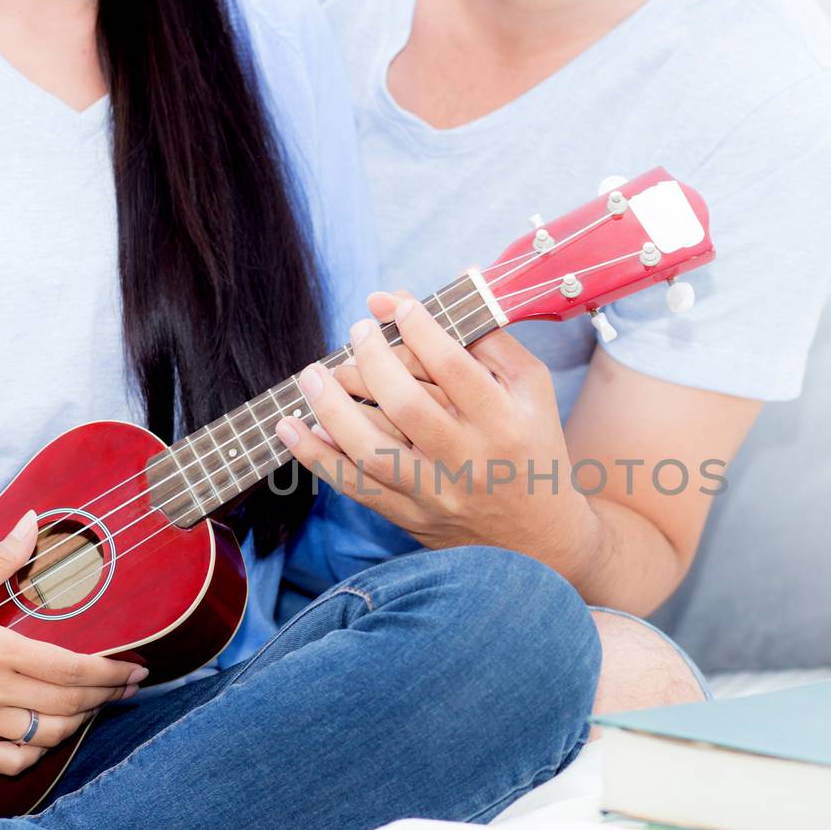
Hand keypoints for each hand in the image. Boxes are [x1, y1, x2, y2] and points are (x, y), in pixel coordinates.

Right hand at [0, 511, 147, 774]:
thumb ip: (0, 560)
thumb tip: (31, 520)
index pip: (75, 669)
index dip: (114, 674)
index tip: (138, 671)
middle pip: (71, 703)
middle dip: (108, 696)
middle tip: (128, 686)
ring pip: (49, 735)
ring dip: (79, 722)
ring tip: (93, 706)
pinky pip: (12, 761)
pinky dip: (36, 752)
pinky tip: (45, 736)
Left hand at [274, 291, 598, 580]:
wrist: (539, 539)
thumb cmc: (533, 448)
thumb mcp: (530, 391)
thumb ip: (488, 339)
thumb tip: (441, 290)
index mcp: (504, 424)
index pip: (454, 369)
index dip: (420, 330)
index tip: (398, 308)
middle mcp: (468, 462)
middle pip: (407, 407)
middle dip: (372, 361)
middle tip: (356, 333)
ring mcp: (436, 495)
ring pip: (372, 452)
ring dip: (332, 409)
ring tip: (312, 374)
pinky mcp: (410, 518)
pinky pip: (355, 488)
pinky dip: (317, 459)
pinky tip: (291, 427)